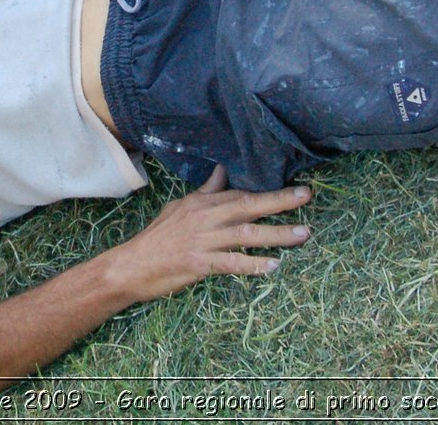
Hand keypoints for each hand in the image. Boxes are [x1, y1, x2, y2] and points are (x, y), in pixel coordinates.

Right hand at [110, 166, 312, 301]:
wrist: (131, 265)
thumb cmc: (157, 238)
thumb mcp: (179, 208)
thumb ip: (205, 192)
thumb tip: (221, 171)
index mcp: (202, 203)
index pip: (240, 192)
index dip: (269, 190)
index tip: (294, 188)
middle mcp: (206, 217)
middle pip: (248, 205)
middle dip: (280, 201)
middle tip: (306, 196)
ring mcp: (204, 240)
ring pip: (247, 233)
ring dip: (278, 234)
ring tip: (303, 234)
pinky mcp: (200, 263)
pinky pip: (233, 263)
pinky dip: (254, 264)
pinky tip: (274, 266)